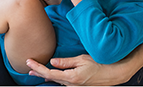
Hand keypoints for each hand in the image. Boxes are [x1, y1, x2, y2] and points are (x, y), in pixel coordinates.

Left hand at [26, 44, 142, 85]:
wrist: (114, 74)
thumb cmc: (100, 64)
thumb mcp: (82, 60)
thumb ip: (66, 62)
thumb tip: (53, 61)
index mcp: (71, 77)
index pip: (49, 73)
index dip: (38, 68)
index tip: (29, 62)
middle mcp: (71, 84)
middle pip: (50, 78)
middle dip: (38, 72)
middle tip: (28, 68)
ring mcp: (75, 86)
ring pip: (56, 81)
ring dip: (45, 75)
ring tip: (36, 71)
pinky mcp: (78, 85)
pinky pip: (63, 82)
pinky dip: (55, 77)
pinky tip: (51, 75)